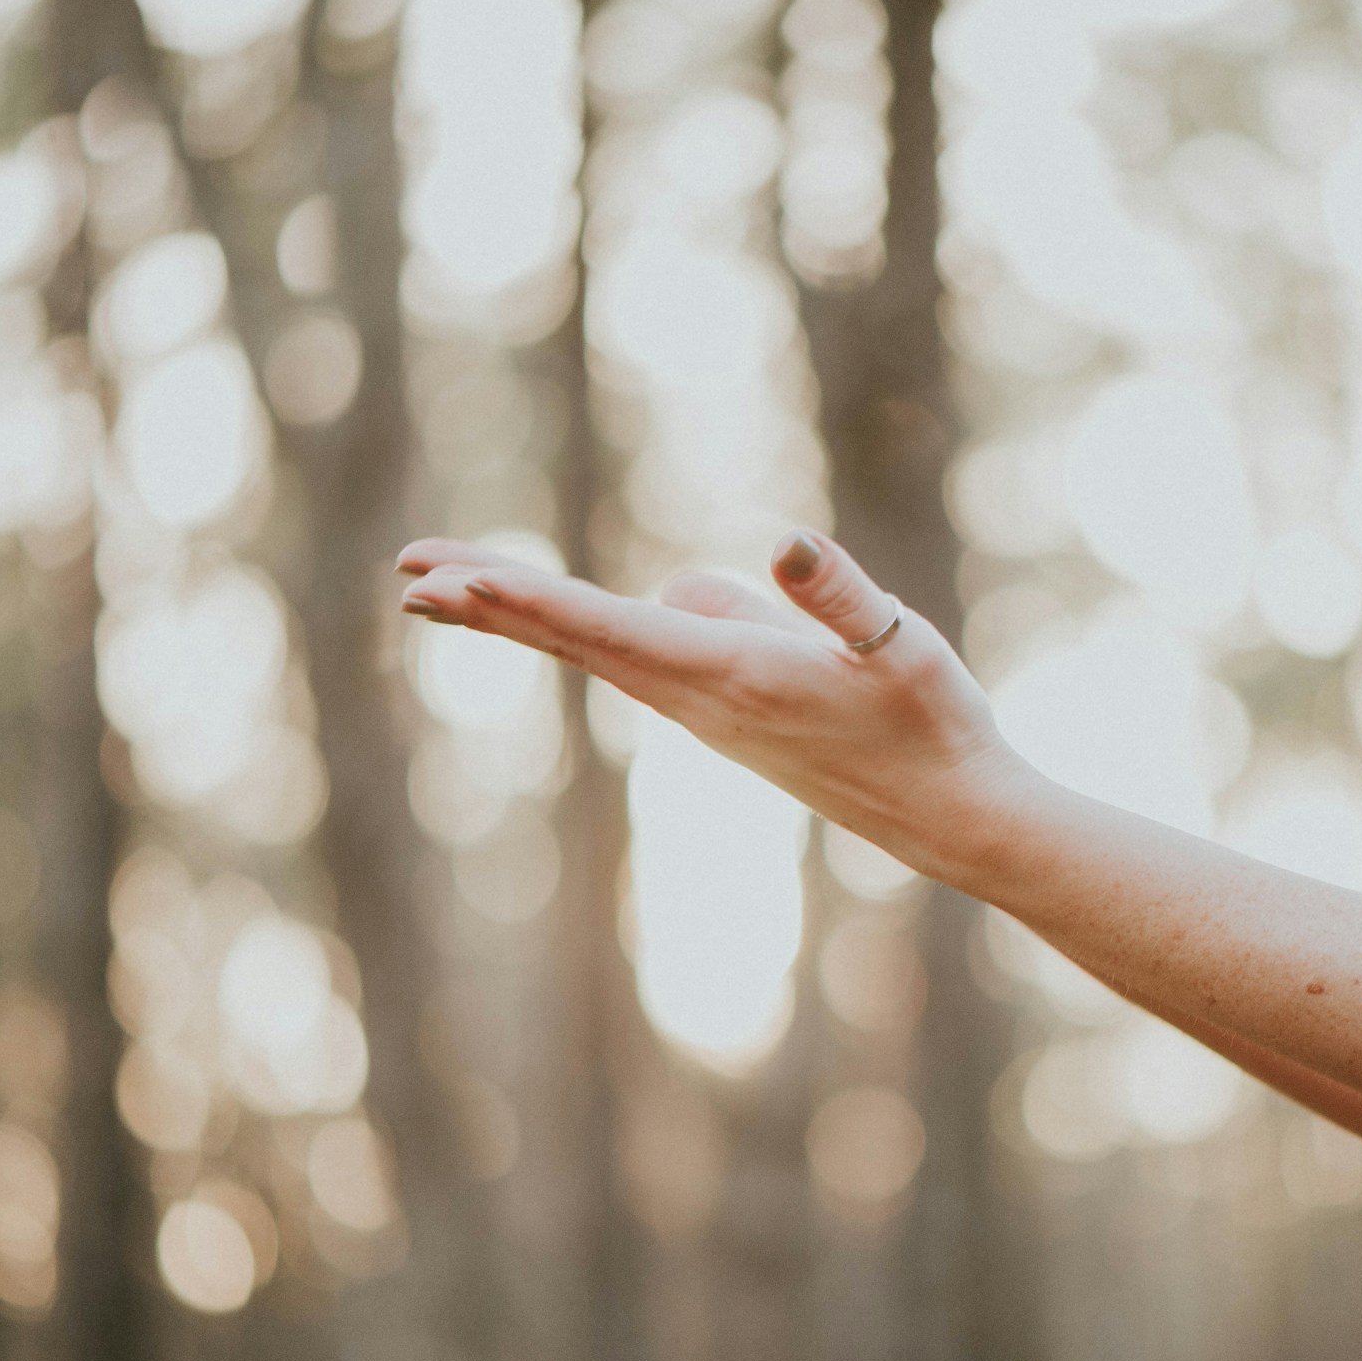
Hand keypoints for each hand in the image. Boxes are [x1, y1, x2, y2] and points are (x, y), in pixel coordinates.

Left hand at [394, 530, 1038, 881]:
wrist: (954, 816)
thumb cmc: (935, 725)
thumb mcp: (901, 646)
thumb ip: (840, 596)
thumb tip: (782, 544)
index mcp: (734, 675)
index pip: (609, 629)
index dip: (527, 600)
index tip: (453, 581)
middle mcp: (702, 699)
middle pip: (575, 640)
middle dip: (490, 604)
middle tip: (407, 575)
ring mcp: (707, 713)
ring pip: (595, 650)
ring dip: (520, 616)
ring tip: (449, 586)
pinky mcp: (724, 714)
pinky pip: (631, 658)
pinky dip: (575, 631)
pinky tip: (565, 615)